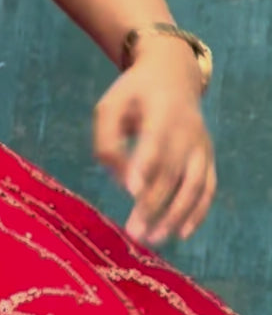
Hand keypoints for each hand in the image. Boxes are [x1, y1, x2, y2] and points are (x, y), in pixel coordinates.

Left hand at [93, 36, 215, 244]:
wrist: (173, 75)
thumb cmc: (133, 94)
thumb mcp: (109, 106)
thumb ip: (106, 140)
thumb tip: (121, 181)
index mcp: (161, 112)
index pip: (154, 142)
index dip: (145, 167)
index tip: (131, 192)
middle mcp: (187, 130)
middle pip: (173, 172)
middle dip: (153, 204)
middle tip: (133, 232)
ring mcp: (201, 145)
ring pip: (194, 185)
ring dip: (175, 215)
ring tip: (153, 238)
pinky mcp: (207, 157)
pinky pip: (207, 188)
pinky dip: (198, 212)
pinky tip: (180, 233)